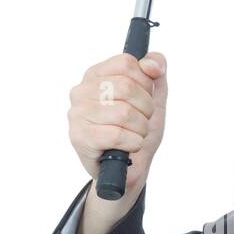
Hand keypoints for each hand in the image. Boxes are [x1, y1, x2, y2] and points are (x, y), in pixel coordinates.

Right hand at [66, 51, 167, 194]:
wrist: (126, 169)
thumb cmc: (135, 130)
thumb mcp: (153, 97)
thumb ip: (155, 71)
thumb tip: (151, 64)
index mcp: (96, 75)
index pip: (127, 63)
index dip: (145, 82)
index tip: (145, 97)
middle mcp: (82, 91)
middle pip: (126, 87)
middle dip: (146, 108)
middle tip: (143, 120)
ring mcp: (77, 114)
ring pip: (123, 113)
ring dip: (140, 128)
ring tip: (135, 135)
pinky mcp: (79, 138)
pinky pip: (116, 135)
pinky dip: (132, 143)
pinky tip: (130, 146)